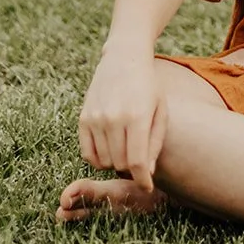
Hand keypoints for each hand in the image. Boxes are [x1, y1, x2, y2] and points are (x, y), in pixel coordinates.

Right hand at [78, 45, 166, 191]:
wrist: (124, 57)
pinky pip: (87, 153)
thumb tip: (146, 175)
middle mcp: (114, 118)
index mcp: (137, 116)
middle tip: (137, 160)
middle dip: (130, 168)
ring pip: (103, 162)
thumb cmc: (148, 85)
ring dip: (115, 162)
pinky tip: (109, 148)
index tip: (147, 186)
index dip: (143, 180)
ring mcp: (96, 118)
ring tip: (125, 149)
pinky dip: (98, 159)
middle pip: (120, 164)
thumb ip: (155, 142)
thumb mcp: (160, 110)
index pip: (137, 162)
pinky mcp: (83, 118)